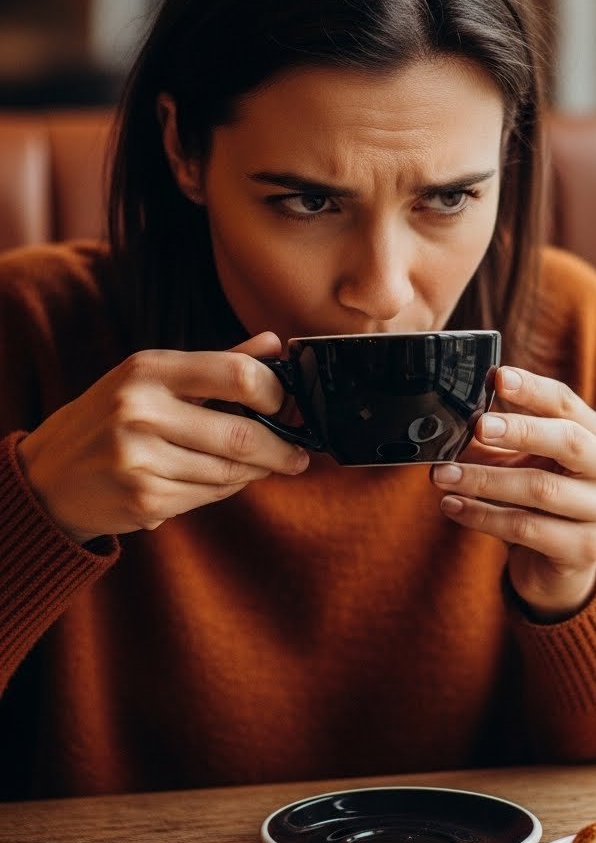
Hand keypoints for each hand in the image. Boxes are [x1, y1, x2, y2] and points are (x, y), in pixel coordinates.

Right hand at [17, 332, 308, 543]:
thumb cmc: (109, 418)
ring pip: (229, 472)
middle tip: (298, 454)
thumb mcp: (152, 378)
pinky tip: (223, 481)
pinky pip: (208, 496)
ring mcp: (139, 458)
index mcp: (147, 369)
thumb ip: (217, 362)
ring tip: (263, 466)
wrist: (49, 476)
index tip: (290, 406)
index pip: (235, 373)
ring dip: (255, 472)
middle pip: (240, 433)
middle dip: (280, 448)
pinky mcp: (144, 499)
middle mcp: (139, 410)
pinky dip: (225, 490)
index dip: (276, 393)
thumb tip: (275, 343)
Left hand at [430, 366, 595, 619]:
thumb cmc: (539, 503)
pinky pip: (526, 528)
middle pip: (567, 441)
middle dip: (519, 430)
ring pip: (540, 488)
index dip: (532, 389)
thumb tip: (453, 416)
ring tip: (442, 474)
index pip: (567, 403)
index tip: (497, 377)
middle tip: (476, 426)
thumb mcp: (523, 461)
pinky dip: (482, 515)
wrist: (559, 567)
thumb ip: (499, 437)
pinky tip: (452, 506)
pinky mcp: (584, 550)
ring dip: (484, 479)